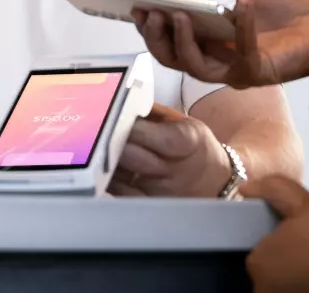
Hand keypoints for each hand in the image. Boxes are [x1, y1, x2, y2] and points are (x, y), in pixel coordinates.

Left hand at [108, 104, 231, 197]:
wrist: (214, 181)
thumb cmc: (193, 146)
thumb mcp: (183, 123)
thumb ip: (152, 113)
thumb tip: (119, 101)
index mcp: (187, 142)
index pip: (156, 136)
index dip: (131, 127)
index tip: (114, 116)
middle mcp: (174, 170)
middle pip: (133, 156)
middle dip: (112, 141)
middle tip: (96, 129)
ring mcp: (161, 193)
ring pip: (122, 176)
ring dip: (105, 161)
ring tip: (94, 146)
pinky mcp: (149, 207)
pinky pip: (120, 195)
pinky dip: (107, 180)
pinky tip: (100, 168)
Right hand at [134, 0, 308, 88]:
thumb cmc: (286, 6)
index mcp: (208, 40)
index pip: (171, 39)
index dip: (151, 27)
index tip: (136, 6)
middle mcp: (216, 59)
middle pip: (174, 58)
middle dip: (157, 38)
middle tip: (148, 14)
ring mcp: (234, 70)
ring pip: (195, 66)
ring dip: (183, 40)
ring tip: (177, 14)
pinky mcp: (256, 73)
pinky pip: (239, 54)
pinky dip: (239, 27)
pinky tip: (241, 5)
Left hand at [245, 176, 308, 292]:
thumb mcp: (304, 203)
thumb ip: (273, 192)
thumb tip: (247, 187)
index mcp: (260, 265)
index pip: (262, 257)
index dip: (283, 246)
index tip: (304, 242)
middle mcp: (267, 291)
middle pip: (274, 279)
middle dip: (290, 267)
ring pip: (291, 287)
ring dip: (303, 280)